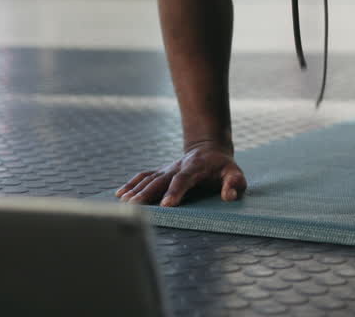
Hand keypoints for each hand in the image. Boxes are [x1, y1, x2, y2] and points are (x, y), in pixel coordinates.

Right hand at [115, 140, 247, 206]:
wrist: (209, 149)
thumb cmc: (223, 167)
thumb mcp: (235, 172)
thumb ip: (234, 183)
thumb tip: (229, 196)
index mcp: (195, 168)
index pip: (183, 180)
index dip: (174, 192)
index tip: (166, 205)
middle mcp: (177, 168)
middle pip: (160, 180)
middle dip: (147, 193)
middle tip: (135, 206)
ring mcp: (167, 169)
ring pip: (149, 179)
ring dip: (135, 190)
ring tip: (124, 203)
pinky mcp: (161, 172)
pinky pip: (144, 177)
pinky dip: (131, 184)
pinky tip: (120, 194)